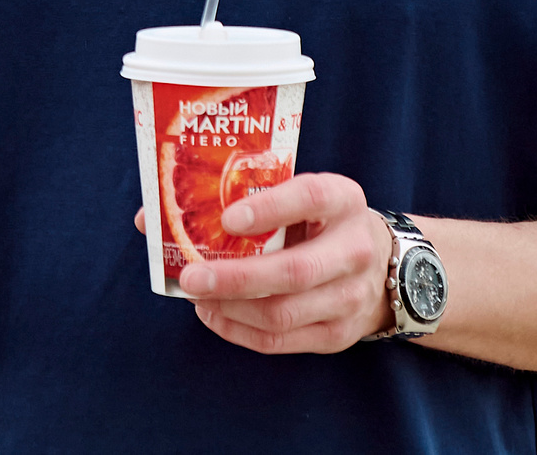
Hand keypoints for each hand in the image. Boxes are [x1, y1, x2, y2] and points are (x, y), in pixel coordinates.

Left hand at [133, 173, 392, 352]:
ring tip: (195, 294)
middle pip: (293, 272)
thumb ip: (236, 198)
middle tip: (189, 276)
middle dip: (235, 278)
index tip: (228, 217)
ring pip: (283, 313)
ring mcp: (350, 298)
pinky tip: (212, 314)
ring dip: (230, 308)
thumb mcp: (296, 195)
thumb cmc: (319, 221)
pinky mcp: (338, 335)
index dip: (270, 208)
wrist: (389, 266)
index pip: (311, 198)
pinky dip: (238, 331)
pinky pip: (281, 342)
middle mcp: (354, 250)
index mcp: (343, 200)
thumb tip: (148, 217)